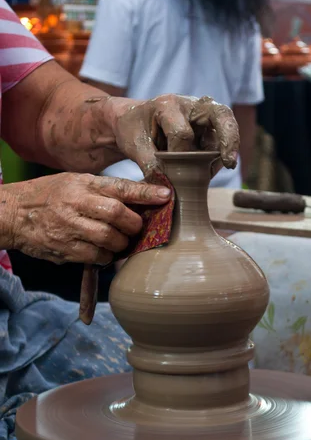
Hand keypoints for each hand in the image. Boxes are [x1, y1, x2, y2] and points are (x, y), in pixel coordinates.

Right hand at [1, 173, 170, 264]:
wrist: (13, 213)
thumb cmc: (51, 196)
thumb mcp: (76, 182)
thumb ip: (104, 191)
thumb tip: (141, 200)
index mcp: (83, 184)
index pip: (120, 187)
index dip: (146, 193)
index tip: (166, 196)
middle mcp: (76, 203)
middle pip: (118, 215)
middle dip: (134, 225)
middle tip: (135, 228)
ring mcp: (69, 228)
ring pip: (110, 240)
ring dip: (122, 243)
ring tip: (119, 240)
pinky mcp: (65, 249)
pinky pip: (97, 257)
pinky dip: (106, 256)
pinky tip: (103, 250)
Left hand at [108, 94, 239, 178]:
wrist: (132, 122)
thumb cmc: (132, 130)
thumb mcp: (134, 145)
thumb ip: (150, 164)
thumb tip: (166, 188)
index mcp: (168, 105)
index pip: (182, 133)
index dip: (176, 155)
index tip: (167, 168)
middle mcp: (191, 105)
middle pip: (221, 115)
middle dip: (229, 138)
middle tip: (230, 163)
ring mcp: (203, 117)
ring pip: (222, 135)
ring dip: (218, 157)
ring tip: (205, 173)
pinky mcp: (208, 130)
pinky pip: (218, 146)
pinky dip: (215, 161)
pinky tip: (204, 172)